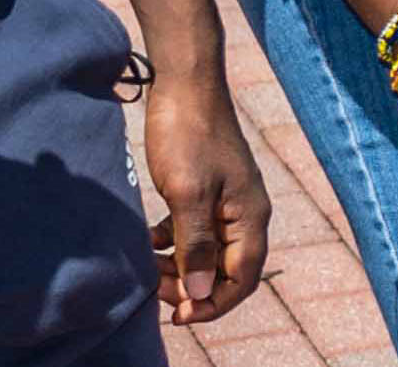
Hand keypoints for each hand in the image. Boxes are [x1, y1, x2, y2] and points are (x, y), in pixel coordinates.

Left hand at [135, 72, 275, 321]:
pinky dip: (172, 243)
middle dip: (192, 286)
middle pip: (226, 269)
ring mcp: (226, 200)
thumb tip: (200, 292)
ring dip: (179, 268)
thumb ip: (196, 246)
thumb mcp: (187, 194)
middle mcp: (244, 213)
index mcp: (250, 217)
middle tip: (154, 290)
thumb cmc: (188, 134)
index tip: (177, 314)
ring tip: (147, 268)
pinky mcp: (207, 189)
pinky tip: (148, 239)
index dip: (212, 303)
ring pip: (207, 251)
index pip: (242, 279)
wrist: (185, 83)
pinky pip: (194, 231)